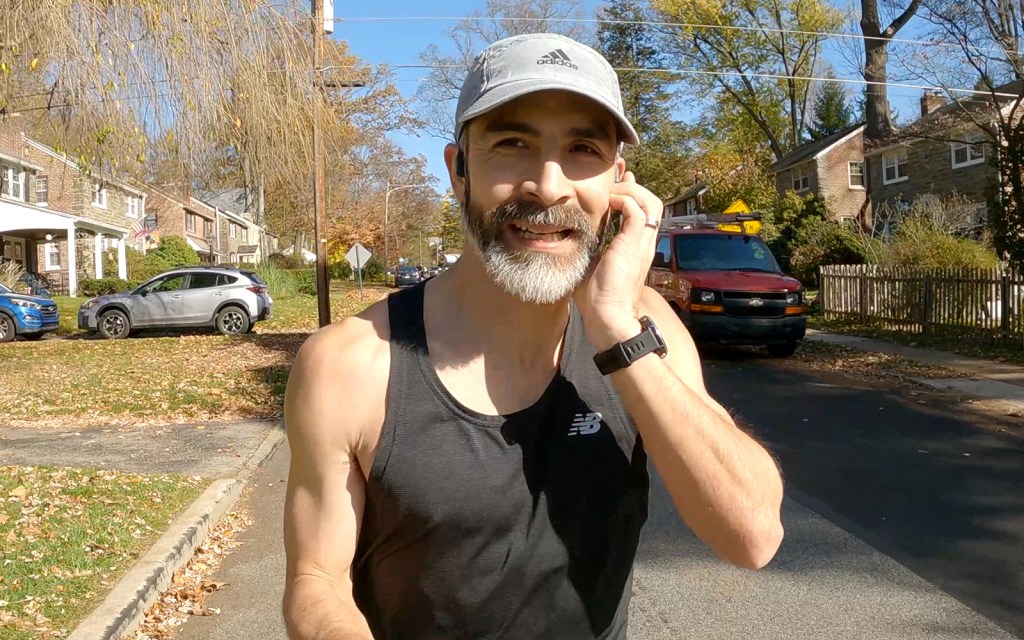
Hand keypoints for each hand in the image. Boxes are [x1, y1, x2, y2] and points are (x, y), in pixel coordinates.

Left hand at [574, 170, 663, 350]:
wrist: (607, 316)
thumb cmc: (597, 299)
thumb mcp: (595, 264)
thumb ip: (594, 249)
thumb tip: (580, 238)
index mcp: (636, 247)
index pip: (643, 212)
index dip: (632, 193)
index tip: (619, 181)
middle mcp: (644, 243)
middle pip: (653, 202)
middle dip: (635, 185)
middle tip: (617, 177)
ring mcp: (641, 244)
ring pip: (651, 202)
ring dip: (632, 191)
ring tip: (613, 191)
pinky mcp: (634, 245)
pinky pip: (637, 211)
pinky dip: (625, 200)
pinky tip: (610, 202)